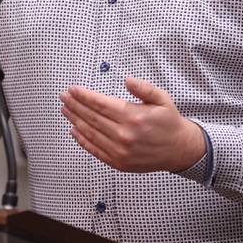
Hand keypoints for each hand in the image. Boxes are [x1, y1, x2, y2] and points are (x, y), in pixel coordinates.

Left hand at [59, 77, 205, 172]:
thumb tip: (127, 79)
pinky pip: (95, 150)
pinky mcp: (119, 162)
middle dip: (75, 105)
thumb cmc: (169, 122)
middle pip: (91, 117)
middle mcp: (124, 135)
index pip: (100, 104)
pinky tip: (73, 130)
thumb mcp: (162, 98)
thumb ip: (144, 88)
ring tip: (65, 109)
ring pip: (90, 133)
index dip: (84, 96)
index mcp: (133, 117)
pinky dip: (82, 140)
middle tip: (63, 96)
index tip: (72, 89)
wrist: (179, 149)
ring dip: (74, 120)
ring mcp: (120, 150)